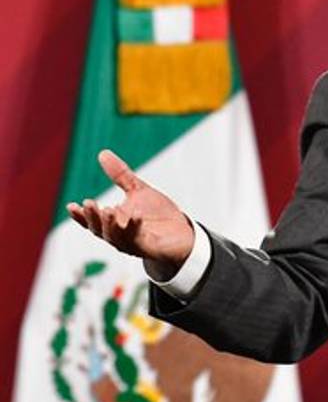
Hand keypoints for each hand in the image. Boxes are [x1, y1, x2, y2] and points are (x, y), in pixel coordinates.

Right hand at [66, 149, 194, 278]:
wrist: (183, 232)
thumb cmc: (158, 214)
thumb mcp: (138, 190)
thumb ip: (120, 175)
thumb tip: (103, 153)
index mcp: (113, 222)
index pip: (91, 221)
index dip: (80, 215)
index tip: (71, 205)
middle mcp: (118, 235)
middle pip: (99, 229)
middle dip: (92, 217)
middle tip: (89, 203)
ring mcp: (132, 243)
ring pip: (115, 237)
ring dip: (110, 225)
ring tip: (109, 209)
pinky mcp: (148, 247)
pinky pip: (137, 240)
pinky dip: (134, 229)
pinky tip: (136, 217)